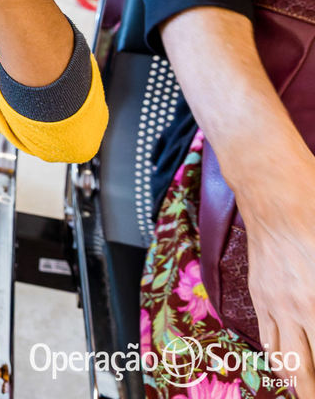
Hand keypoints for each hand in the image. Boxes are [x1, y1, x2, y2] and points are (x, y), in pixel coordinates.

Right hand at [235, 152, 314, 396]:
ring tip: (304, 390)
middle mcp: (295, 307)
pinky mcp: (259, 291)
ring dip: (293, 381)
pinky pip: (265, 335)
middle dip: (310, 390)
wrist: (272, 189)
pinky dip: (277, 356)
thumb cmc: (314, 210)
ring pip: (280, 358)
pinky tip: (288, 359)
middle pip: (301, 367)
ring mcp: (273, 301)